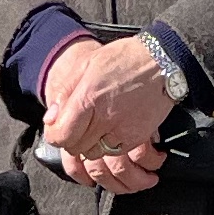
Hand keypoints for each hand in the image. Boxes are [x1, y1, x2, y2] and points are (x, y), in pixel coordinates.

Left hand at [41, 34, 170, 193]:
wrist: (161, 62)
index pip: (61, 135)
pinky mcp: (136, 138)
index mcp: (87, 97)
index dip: (56, 135)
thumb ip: (65, 92)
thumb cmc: (123, 59)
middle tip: (78, 127)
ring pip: (94, 155)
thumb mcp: (86, 64)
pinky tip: (112, 133)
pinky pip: (115, 155)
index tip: (58, 130)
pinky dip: (110, 148)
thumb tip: (51, 118)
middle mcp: (104, 118)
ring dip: (90, 146)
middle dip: (73, 140)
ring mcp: (121, 130)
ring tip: (96, 129)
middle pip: (76, 148)